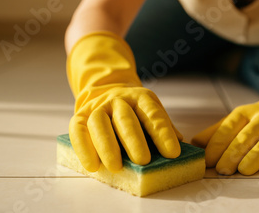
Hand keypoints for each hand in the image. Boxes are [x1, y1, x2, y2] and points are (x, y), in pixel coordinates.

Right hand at [67, 32, 181, 172]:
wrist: (105, 90)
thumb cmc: (134, 111)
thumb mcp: (150, 112)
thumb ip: (163, 128)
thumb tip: (180, 145)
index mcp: (140, 98)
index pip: (153, 114)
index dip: (163, 133)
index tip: (173, 153)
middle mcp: (118, 99)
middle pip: (126, 118)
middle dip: (134, 140)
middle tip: (143, 161)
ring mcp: (97, 107)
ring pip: (99, 123)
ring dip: (107, 146)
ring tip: (116, 167)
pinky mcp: (79, 116)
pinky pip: (78, 131)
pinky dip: (84, 149)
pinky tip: (92, 166)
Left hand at [192, 76, 258, 174]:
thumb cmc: (258, 121)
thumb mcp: (237, 121)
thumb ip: (216, 132)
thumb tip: (195, 144)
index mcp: (244, 113)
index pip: (228, 129)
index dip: (217, 145)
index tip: (207, 161)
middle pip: (246, 136)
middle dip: (233, 153)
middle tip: (222, 170)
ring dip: (256, 156)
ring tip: (244, 171)